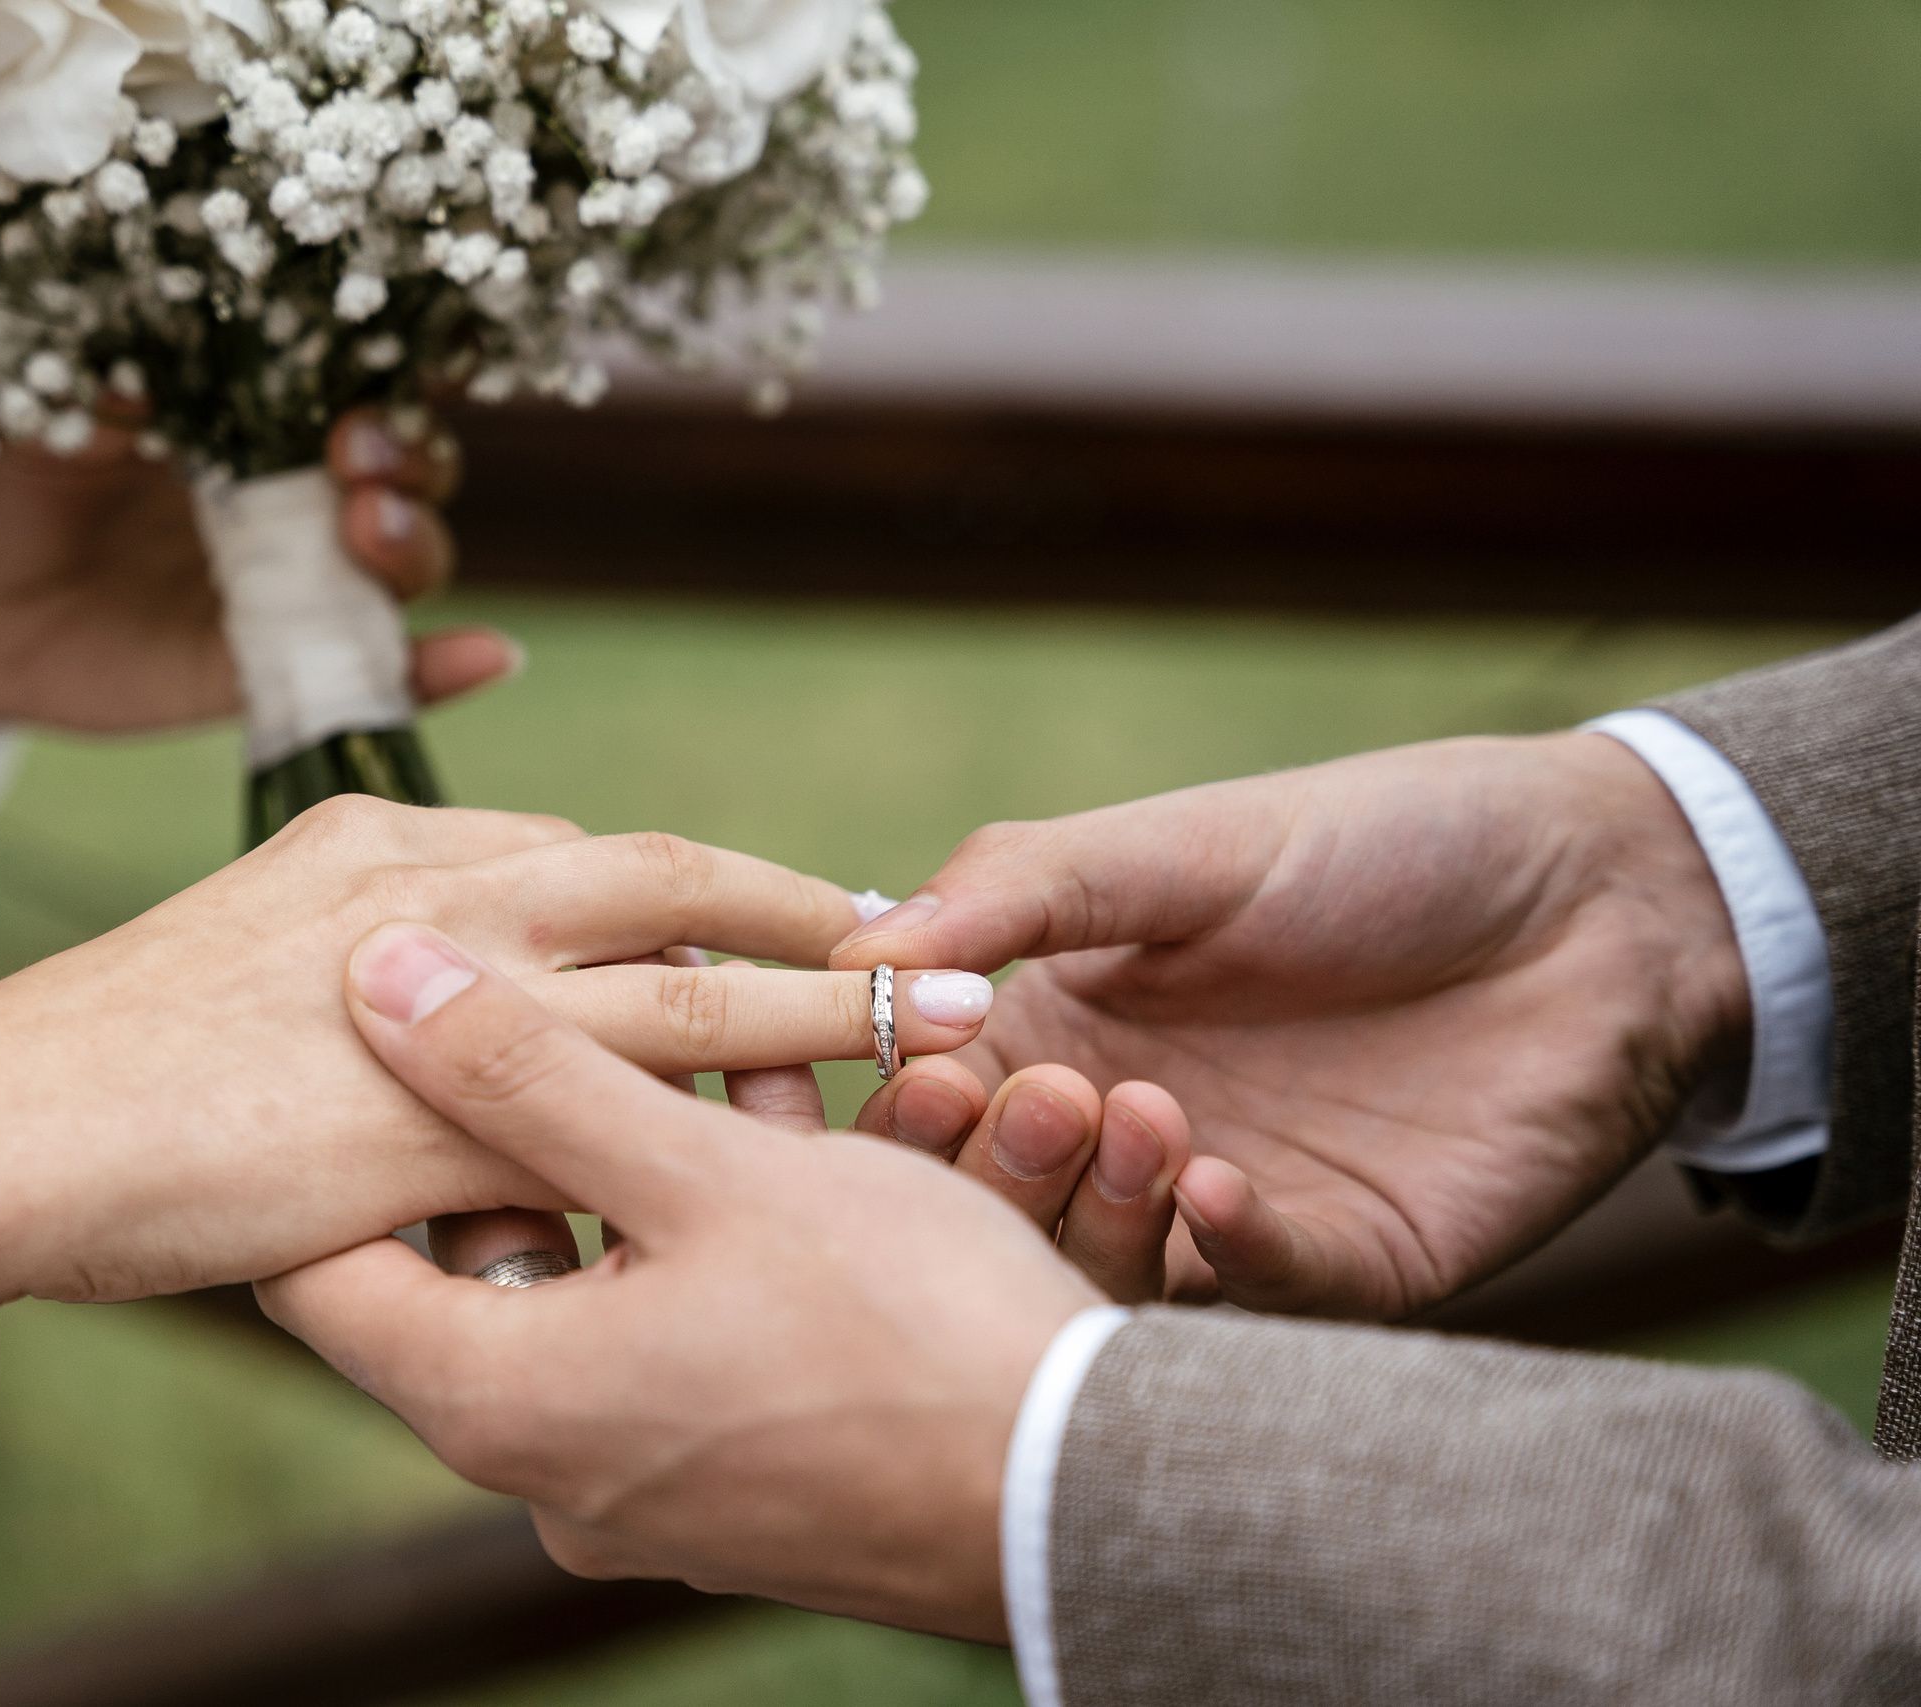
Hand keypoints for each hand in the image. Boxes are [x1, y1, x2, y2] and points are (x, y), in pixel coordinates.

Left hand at [0, 406, 514, 729]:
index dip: (386, 374)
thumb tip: (174, 362)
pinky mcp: (273, 671)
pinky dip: (442, 673)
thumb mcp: (37, 401)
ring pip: (405, 563)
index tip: (364, 375)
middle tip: (354, 459)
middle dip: (407, 461)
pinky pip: (378, 674)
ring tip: (368, 535)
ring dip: (415, 545)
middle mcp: (292, 495)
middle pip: (409, 471)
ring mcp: (292, 587)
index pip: (357, 381)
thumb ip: (109, 377)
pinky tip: (491, 657)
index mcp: (247, 412)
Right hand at [0, 800, 995, 1370]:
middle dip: (808, 906)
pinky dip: (734, 1126)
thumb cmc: (89, 1073)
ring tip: (946, 1013)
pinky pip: (625, 1116)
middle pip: (668, 880)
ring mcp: (448, 993)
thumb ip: (359, 984)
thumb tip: (440, 1036)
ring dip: (832, 998)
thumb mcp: (240, 978)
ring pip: (689, 985)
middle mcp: (431, 892)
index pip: (581, 856)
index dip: (700, 889)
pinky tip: (825, 1151)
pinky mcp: (442, 1110)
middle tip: (922, 930)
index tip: (785, 910)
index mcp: (377, 850)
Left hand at [261, 923, 1099, 1639]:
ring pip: (599, 1287)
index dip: (342, 1139)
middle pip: (480, 1262)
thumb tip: (375, 977)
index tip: (391, 1043)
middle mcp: (543, 1474)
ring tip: (747, 1057)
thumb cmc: (896, 1325)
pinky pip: (676, 1342)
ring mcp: (638, 1498)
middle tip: (622, 1015)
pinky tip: (805, 1147)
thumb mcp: (701, 1169)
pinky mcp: (728, 1496)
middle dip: (550, 1123)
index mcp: (496, 1403)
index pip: (320, 1268)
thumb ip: (526, 1071)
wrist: (1086, 1494)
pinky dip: (712, 1245)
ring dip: (654, 1167)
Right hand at [831, 733, 1751, 1318]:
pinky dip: (1229, 1254)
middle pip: (1004, 1204)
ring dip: (1104, 1210)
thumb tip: (852, 955)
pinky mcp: (1347, 1266)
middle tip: (1041, 1101)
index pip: (932, 1097)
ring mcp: (1232, 1210)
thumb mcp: (1180, 843)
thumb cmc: (1380, 841)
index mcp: (1065, 1030)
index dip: (898, 1096)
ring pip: (1111, 1271)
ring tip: (1144, 1122)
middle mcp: (1128, 1133)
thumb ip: (1020, 893)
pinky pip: (1260, 1298)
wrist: (1604, 893)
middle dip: (995, 1166)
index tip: (900, 1064)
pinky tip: (1223, 1189)